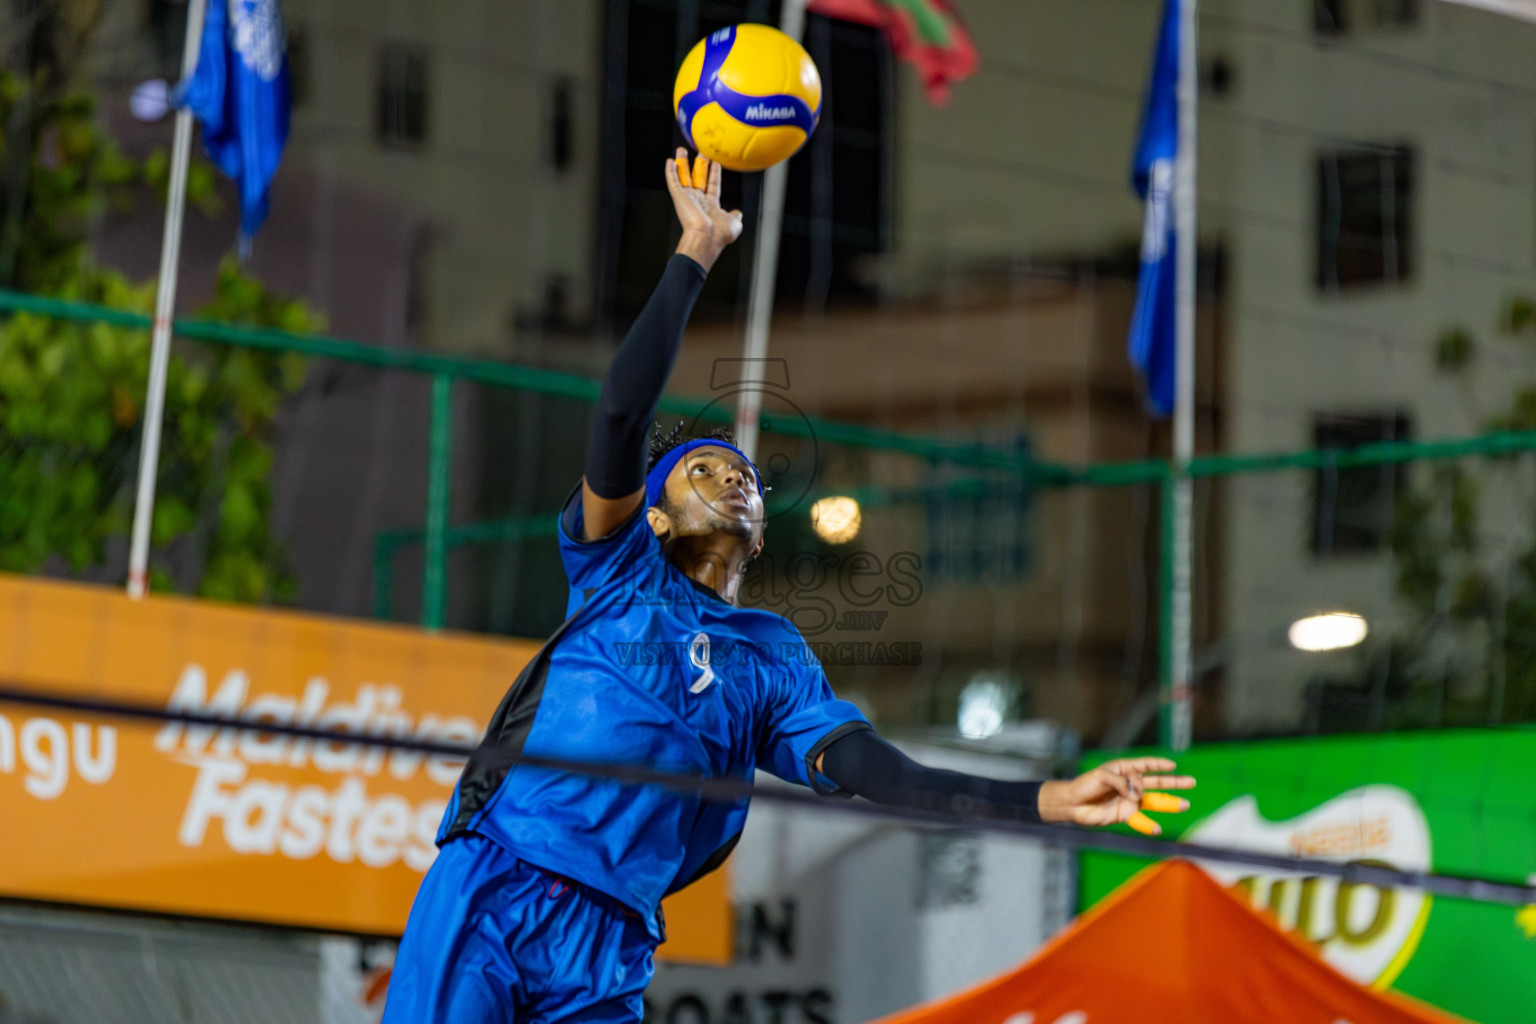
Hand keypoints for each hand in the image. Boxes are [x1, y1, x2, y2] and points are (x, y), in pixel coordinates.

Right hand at [666, 148, 743, 271]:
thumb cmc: (720, 234)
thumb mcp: (734, 223)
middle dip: (700, 164)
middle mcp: (698, 201)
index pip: (712, 185)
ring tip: (682, 150)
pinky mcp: (679, 197)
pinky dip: (670, 171)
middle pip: (698, 178)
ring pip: (684, 176)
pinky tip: (669, 161)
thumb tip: (737, 212)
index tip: (715, 162)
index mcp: (711, 206)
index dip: (714, 173)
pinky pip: (673, 181)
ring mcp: (688, 199)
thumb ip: (735, 215)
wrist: (706, 238)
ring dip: (683, 163)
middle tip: (702, 152)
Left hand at [1037, 758, 1194, 835]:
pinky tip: (1157, 829)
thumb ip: (1122, 783)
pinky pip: (1140, 819)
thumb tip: (1138, 794)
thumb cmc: (1085, 784)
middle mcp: (1129, 784)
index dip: (1159, 764)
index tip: (1172, 765)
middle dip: (1174, 782)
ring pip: (1153, 800)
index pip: (1145, 765)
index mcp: (1124, 770)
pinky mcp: (1125, 814)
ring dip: (1169, 802)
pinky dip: (1149, 825)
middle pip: (1156, 782)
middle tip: (1191, 782)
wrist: (1072, 804)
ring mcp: (1129, 800)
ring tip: (1185, 804)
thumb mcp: (1101, 777)